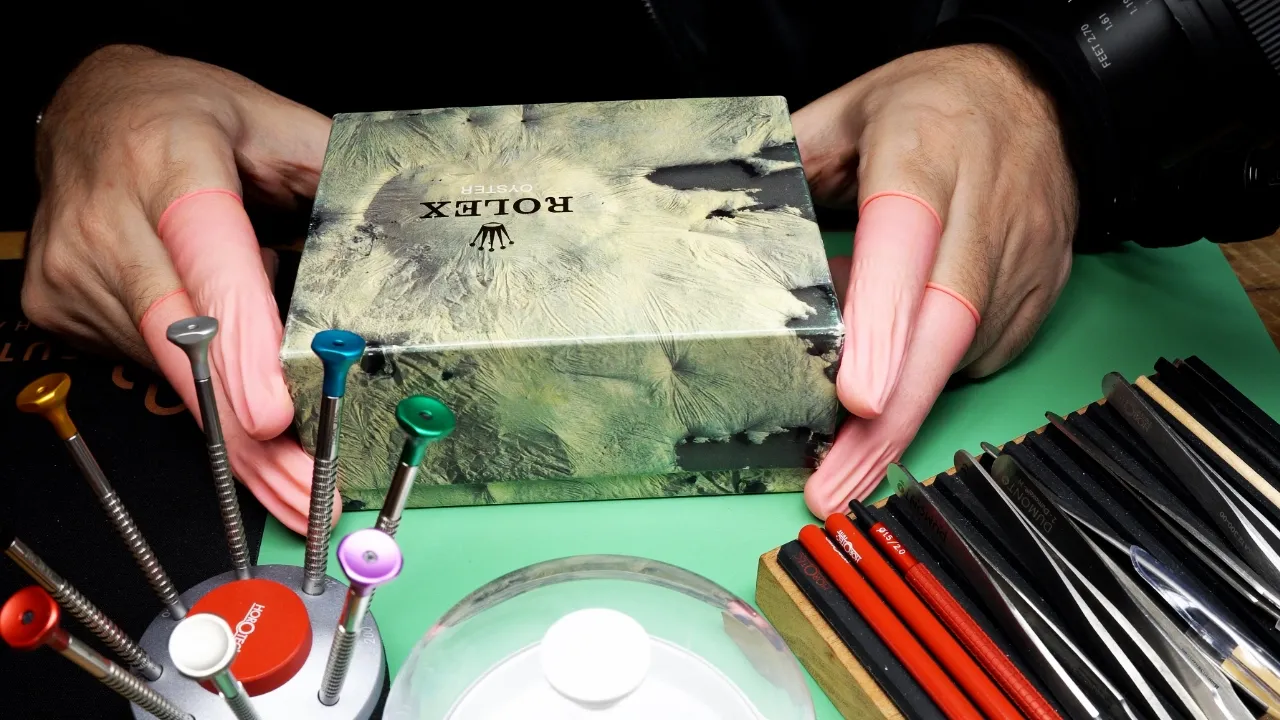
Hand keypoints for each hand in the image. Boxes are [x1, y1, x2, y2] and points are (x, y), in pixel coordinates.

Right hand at [21, 45, 333, 533]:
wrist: (82, 113)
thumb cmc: (184, 116)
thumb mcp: (271, 117)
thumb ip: (335, 167)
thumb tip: (410, 218)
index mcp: (169, 162)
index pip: (209, 261)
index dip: (241, 344)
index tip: (272, 415)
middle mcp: (110, 222)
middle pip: (180, 345)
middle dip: (248, 436)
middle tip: (309, 492)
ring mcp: (76, 271)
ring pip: (165, 375)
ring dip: (234, 430)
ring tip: (297, 467)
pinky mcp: (57, 307)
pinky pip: (143, 367)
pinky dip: (198, 393)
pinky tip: (237, 397)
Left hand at [797, 44, 1077, 515]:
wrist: (1043, 96)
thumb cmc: (936, 104)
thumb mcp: (850, 109)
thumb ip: (790, 163)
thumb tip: (725, 216)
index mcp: (924, 153)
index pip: (903, 242)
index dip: (881, 323)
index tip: (854, 395)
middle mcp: (980, 211)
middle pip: (942, 326)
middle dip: (888, 420)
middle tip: (834, 485)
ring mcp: (1017, 258)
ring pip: (961, 356)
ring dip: (901, 414)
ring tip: (843, 460)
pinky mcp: (1038, 292)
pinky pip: (981, 356)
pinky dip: (931, 383)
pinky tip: (893, 389)